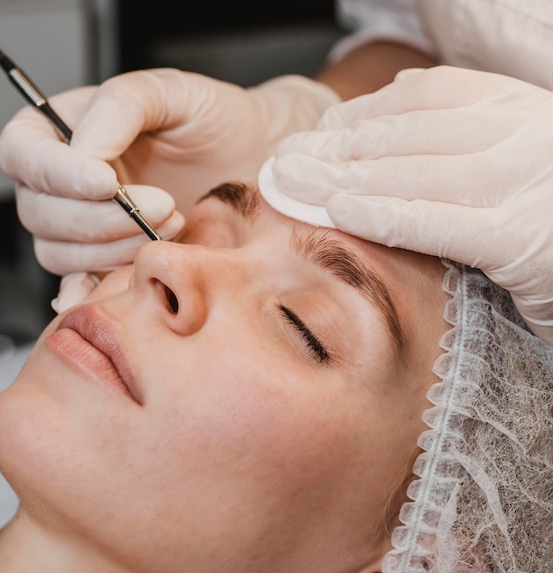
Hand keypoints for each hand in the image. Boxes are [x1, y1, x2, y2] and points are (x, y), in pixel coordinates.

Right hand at [0, 69, 338, 275]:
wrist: (250, 164)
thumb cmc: (213, 122)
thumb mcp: (172, 92)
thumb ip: (120, 107)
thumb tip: (84, 152)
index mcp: (64, 130)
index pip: (22, 153)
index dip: (56, 174)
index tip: (108, 182)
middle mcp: (64, 182)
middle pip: (38, 212)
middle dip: (100, 217)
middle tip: (161, 206)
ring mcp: (83, 226)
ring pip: (58, 252)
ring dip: (114, 248)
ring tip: (172, 224)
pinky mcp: (108, 261)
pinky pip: (82, 285)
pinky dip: (102, 286)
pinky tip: (135, 275)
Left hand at [269, 66, 552, 344]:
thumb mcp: (518, 153)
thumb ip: (466, 123)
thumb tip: (399, 93)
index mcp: (521, 109)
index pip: (425, 99)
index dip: (364, 113)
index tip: (322, 130)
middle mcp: (522, 135)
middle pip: (406, 134)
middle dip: (337, 148)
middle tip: (290, 161)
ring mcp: (522, 182)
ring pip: (411, 172)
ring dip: (343, 178)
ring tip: (297, 184)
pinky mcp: (518, 239)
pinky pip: (433, 220)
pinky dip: (382, 215)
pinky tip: (340, 213)